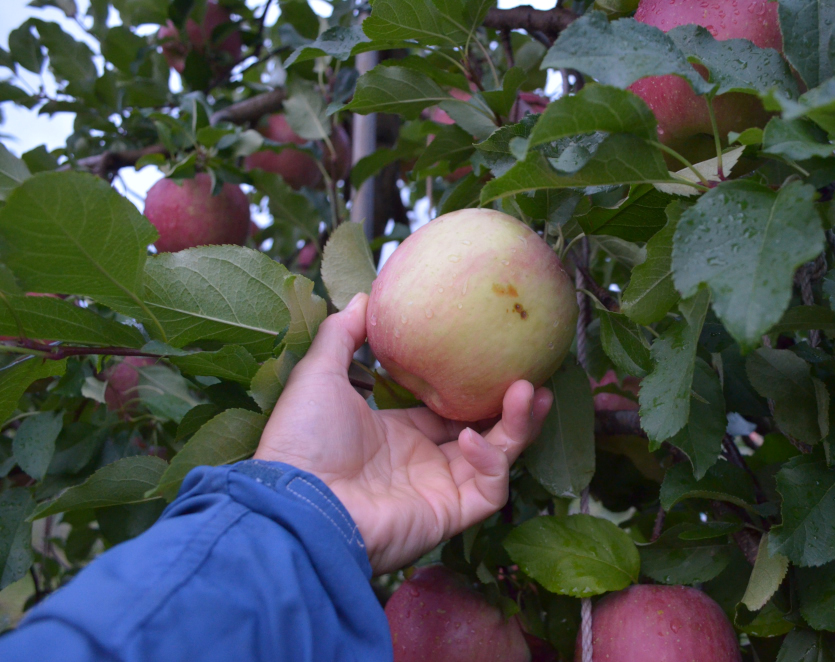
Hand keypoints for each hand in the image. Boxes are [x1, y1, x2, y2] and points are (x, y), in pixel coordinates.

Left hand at [254, 293, 552, 573]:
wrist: (296, 505)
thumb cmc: (303, 441)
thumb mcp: (319, 375)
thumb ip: (343, 335)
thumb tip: (365, 296)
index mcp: (398, 435)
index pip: (450, 411)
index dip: (475, 388)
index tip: (499, 359)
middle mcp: (424, 462)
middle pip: (485, 432)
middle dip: (513, 407)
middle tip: (533, 376)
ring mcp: (439, 490)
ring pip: (498, 458)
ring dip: (518, 426)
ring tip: (531, 392)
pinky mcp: (449, 514)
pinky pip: (488, 488)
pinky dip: (489, 461)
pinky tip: (470, 437)